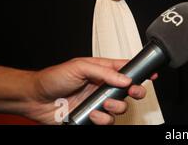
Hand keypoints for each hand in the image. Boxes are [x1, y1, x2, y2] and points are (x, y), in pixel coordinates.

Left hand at [27, 57, 148, 124]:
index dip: (140, 71)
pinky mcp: (93, 117)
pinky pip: (107, 121)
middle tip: (133, 92)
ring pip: (121, 107)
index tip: (152, 74)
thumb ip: (105, 71)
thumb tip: (124, 78)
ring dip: (116, 107)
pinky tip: (92, 114)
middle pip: (130, 89)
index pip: (126, 68)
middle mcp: (103, 86)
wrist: (35, 99)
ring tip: (104, 104)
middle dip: (136, 91)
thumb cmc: (54, 78)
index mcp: (103, 70)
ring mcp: (99, 102)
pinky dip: (103, 119)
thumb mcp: (80, 66)